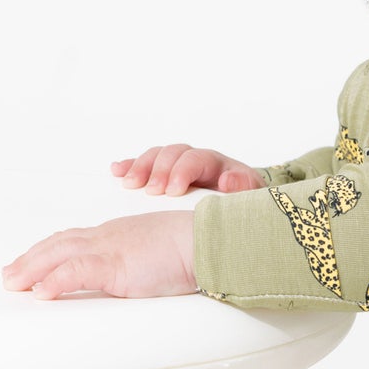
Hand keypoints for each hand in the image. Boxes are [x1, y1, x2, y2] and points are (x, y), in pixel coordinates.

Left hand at [1, 212, 197, 300]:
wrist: (205, 240)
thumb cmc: (193, 247)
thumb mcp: (160, 252)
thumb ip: (144, 261)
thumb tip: (142, 274)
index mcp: (118, 233)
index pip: (75, 239)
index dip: (51, 250)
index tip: (36, 261)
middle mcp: (107, 236)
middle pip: (58, 245)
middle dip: (31, 259)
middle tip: (11, 274)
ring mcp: (109, 249)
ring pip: (58, 255)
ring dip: (32, 269)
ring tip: (13, 283)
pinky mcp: (115, 265)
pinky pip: (76, 272)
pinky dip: (55, 281)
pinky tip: (40, 292)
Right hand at [112, 144, 263, 196]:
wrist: (243, 214)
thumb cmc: (246, 208)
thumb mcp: (252, 200)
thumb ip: (244, 189)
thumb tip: (228, 181)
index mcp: (218, 165)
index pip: (196, 159)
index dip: (182, 171)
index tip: (172, 191)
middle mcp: (196, 161)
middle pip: (172, 154)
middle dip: (158, 170)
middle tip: (150, 190)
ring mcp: (178, 168)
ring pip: (156, 157)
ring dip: (140, 168)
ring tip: (128, 183)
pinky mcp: (164, 177)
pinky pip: (143, 166)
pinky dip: (129, 167)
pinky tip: (116, 171)